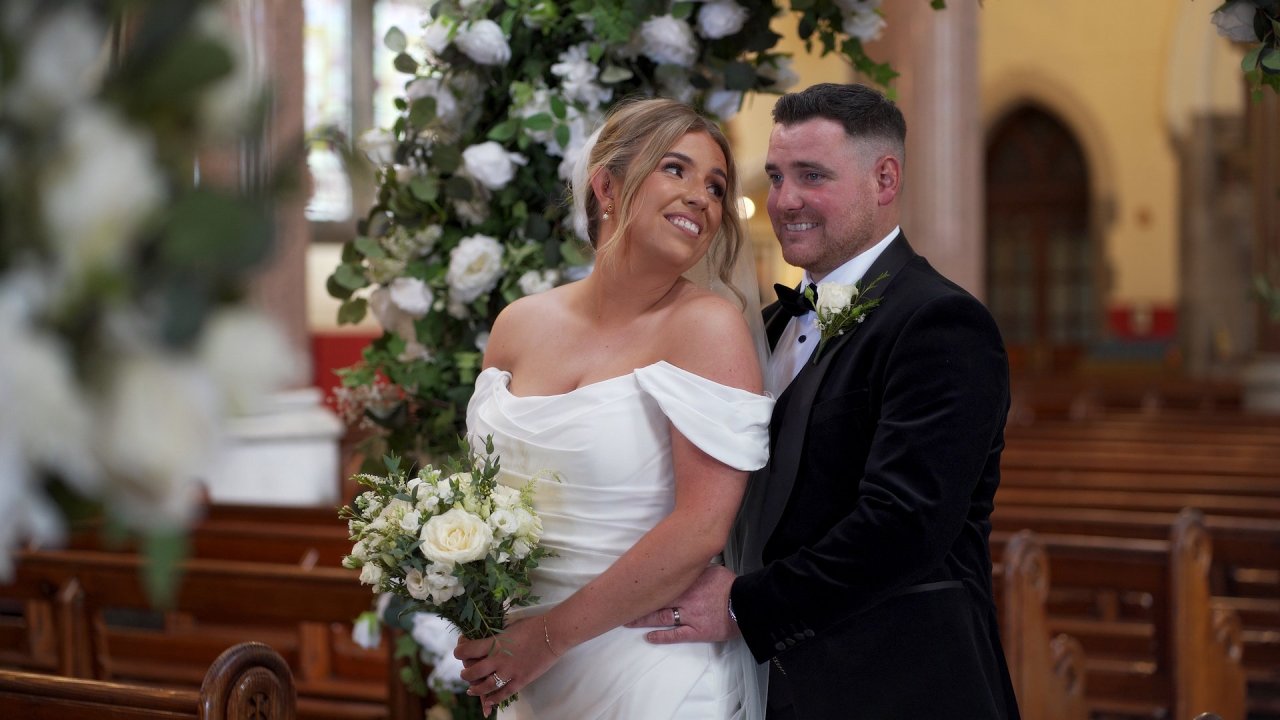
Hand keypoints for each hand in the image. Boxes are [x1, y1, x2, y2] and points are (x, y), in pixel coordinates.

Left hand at [454, 616, 557, 716]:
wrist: (553, 633)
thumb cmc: (532, 626)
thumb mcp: (508, 627)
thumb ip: (496, 637)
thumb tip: (486, 640)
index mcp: (494, 643)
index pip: (466, 650)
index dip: (459, 652)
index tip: (460, 652)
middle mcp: (498, 659)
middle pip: (472, 672)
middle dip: (465, 674)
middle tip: (465, 674)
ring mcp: (509, 672)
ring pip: (484, 686)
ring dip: (475, 689)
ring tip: (471, 690)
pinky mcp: (521, 680)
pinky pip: (503, 694)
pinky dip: (493, 699)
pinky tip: (488, 701)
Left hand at [624, 564, 739, 643]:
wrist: (746, 603)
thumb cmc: (731, 585)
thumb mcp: (712, 569)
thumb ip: (695, 569)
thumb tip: (684, 562)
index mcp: (687, 582)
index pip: (660, 582)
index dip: (644, 584)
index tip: (629, 585)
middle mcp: (685, 598)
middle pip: (656, 600)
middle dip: (639, 603)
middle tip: (621, 605)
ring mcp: (690, 616)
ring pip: (662, 617)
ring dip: (644, 620)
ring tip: (629, 622)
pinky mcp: (697, 632)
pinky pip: (676, 635)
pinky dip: (661, 636)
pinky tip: (649, 637)